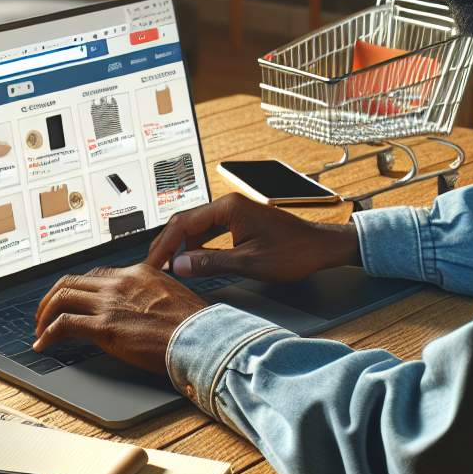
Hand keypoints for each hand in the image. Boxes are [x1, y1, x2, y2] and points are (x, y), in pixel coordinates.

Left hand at [33, 265, 205, 374]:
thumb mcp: (172, 295)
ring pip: (62, 297)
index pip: (96, 275)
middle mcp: (120, 283)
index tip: (71, 300)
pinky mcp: (104, 327)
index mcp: (138, 273)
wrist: (200, 337)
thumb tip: (142, 307)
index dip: (78, 289)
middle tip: (45, 313)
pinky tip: (43, 344)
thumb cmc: (194, 324)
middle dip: (52, 297)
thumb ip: (151, 295)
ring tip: (39, 329)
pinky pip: (64, 324)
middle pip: (72, 281)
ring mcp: (110, 303)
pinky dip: (48, 334)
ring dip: (45, 314)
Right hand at [145, 192, 360, 282]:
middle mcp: (229, 205)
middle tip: (153, 267)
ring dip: (181, 247)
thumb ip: (210, 263)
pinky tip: (192, 262)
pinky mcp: (239, 223)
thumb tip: (180, 265)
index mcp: (228, 207)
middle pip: (186, 222)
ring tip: (169, 268)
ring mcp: (234, 213)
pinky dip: (197, 247)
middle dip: (167, 245)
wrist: (320, 248)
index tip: (152, 264)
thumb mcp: (248, 262)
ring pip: (196, 228)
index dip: (164, 246)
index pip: (183, 223)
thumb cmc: (294, 251)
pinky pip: (209, 232)